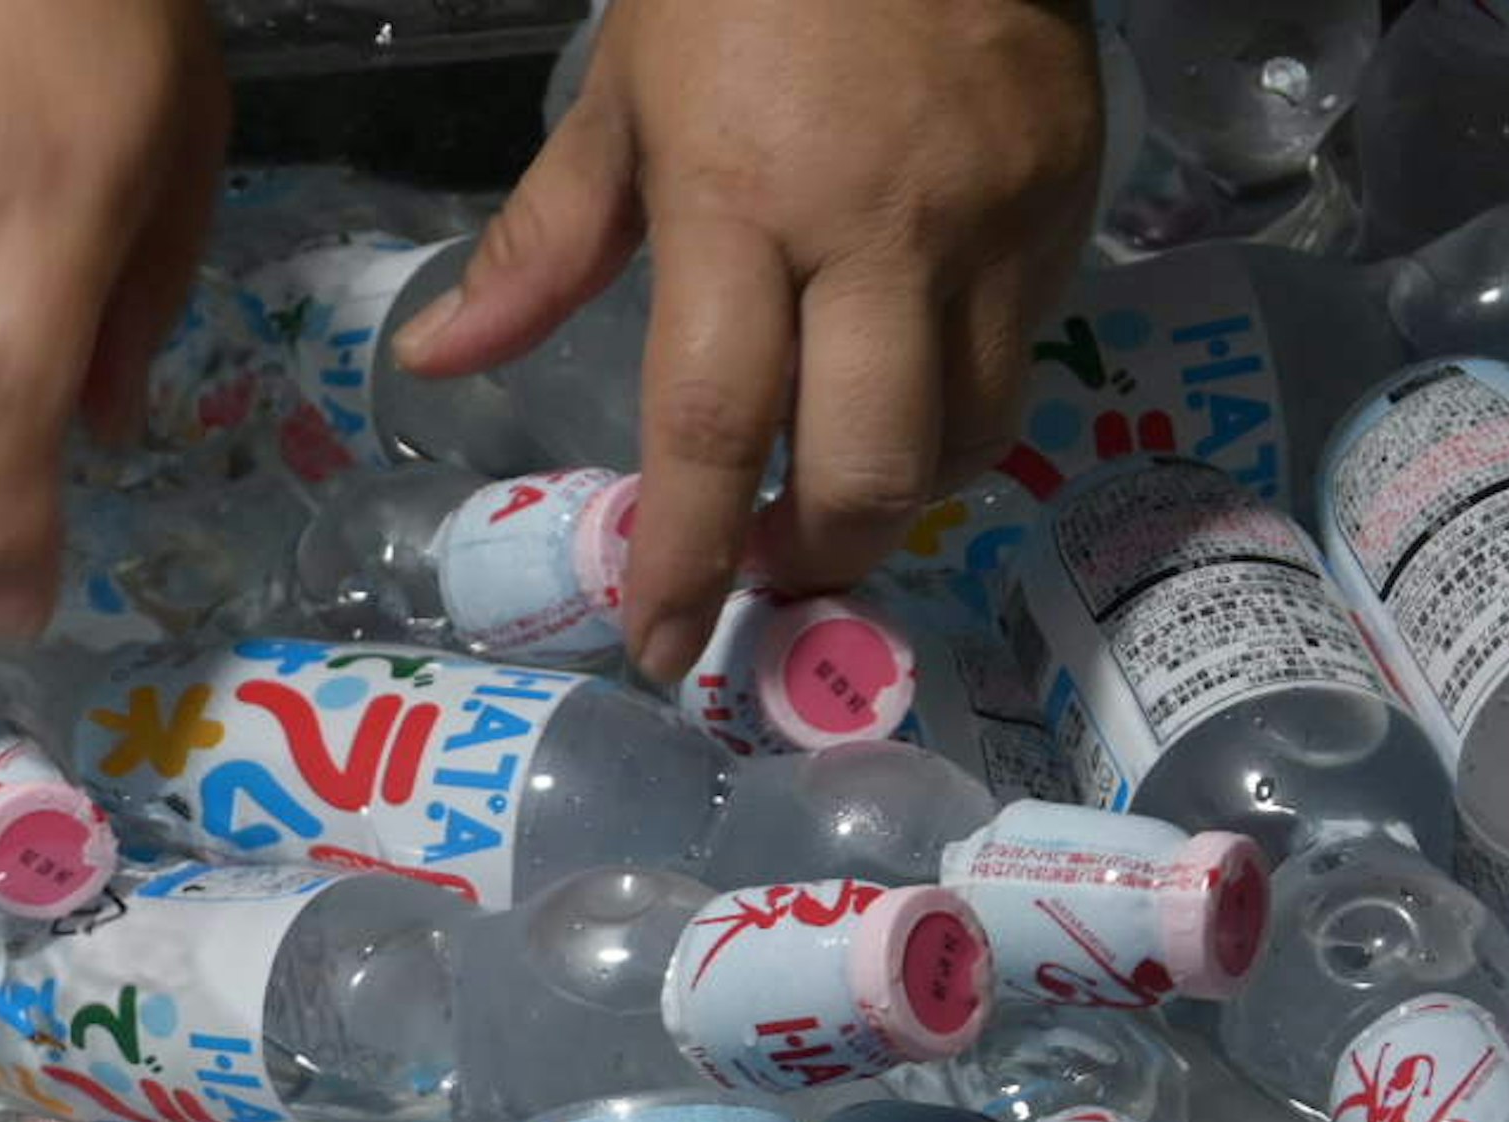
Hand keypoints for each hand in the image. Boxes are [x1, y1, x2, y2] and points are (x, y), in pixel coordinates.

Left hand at [393, 0, 1102, 685]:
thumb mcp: (625, 88)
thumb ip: (542, 243)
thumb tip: (437, 363)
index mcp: (745, 201)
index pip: (713, 425)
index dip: (688, 557)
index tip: (663, 645)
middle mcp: (881, 234)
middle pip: (870, 469)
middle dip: (814, 556)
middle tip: (764, 569)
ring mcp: (994, 222)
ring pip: (967, 435)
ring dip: (894, 492)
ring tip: (830, 482)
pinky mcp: (1071, 201)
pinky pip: (1021, 354)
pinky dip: (958, 404)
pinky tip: (901, 384)